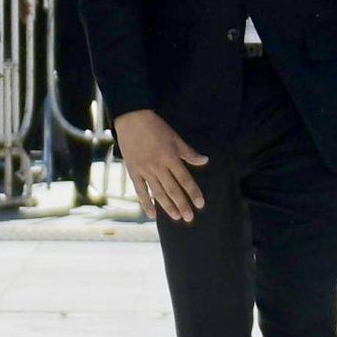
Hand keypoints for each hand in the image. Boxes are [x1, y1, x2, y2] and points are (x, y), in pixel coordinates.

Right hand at [115, 107, 207, 222]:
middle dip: (182, 205)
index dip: (193, 192)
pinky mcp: (133, 172)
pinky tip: (152, 214)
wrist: (132, 119)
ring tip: (176, 217)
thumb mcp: (175, 138)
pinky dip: (146, 203)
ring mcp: (145, 170)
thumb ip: (189, 153)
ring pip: (158, 193)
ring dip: (168, 206)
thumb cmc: (156, 127)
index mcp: (171, 157)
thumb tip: (204, 161)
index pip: (185, 179)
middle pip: (173, 190)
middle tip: (190, 217)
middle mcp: (158, 166)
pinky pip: (140, 191)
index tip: (200, 204)